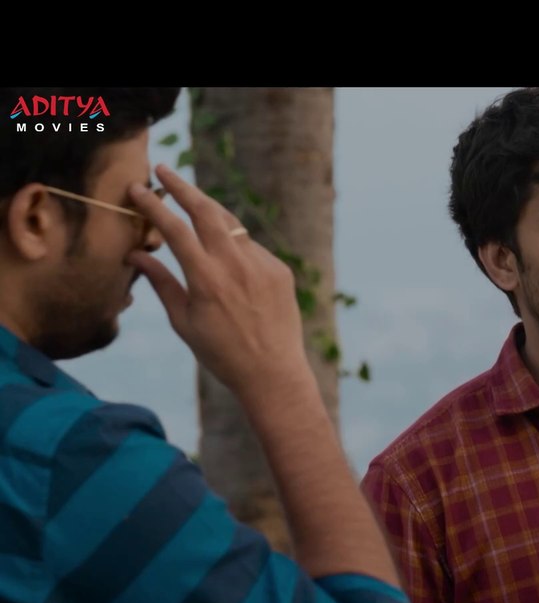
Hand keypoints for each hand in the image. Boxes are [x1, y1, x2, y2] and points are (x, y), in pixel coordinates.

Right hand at [126, 164, 309, 399]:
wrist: (273, 372)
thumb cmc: (221, 353)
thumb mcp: (183, 321)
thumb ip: (161, 282)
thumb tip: (135, 254)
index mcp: (205, 278)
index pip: (173, 229)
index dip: (152, 205)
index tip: (137, 189)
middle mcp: (235, 265)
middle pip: (206, 210)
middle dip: (181, 187)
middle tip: (163, 170)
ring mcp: (261, 265)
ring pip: (231, 225)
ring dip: (209, 211)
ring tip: (190, 202)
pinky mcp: (279, 270)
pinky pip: (251, 247)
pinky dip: (233, 244)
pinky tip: (224, 255)